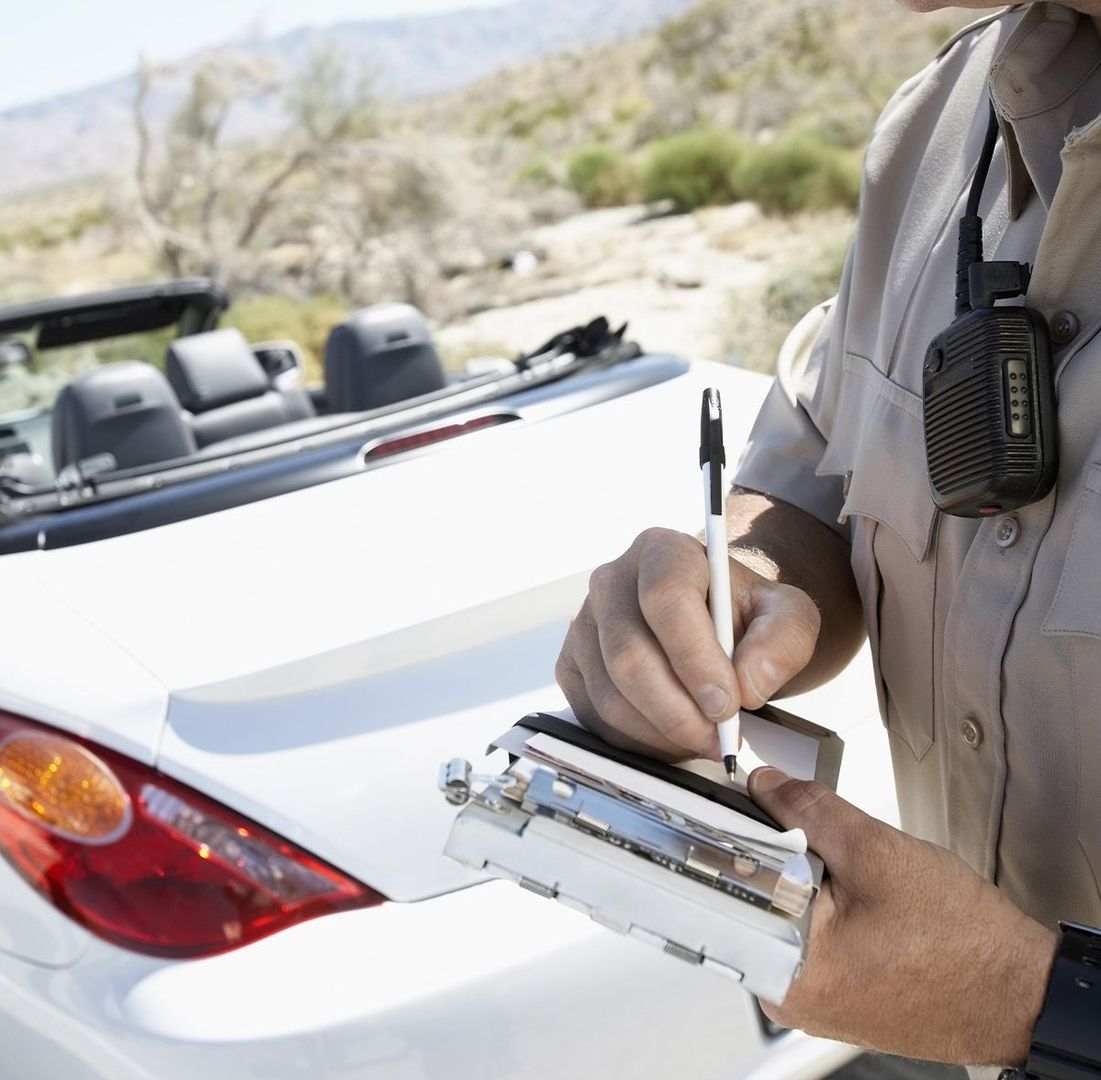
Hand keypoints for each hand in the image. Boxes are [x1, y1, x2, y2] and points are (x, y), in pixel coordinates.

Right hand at [555, 527, 819, 759]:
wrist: (715, 628)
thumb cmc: (745, 618)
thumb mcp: (787, 617)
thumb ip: (784, 640)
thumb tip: (750, 683)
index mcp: (661, 551)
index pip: (665, 598)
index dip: (694, 658)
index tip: (729, 703)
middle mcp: (611, 581)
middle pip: (629, 656)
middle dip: (679, 711)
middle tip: (720, 738)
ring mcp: (583, 624)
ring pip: (611, 695)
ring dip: (662, 732)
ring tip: (704, 739)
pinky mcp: (570, 665)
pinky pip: (595, 717)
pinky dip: (638, 741)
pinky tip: (672, 736)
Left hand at [749, 767, 1057, 1066]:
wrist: (1017, 989)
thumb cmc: (963, 942)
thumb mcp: (877, 852)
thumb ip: (809, 811)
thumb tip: (765, 786)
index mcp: (789, 969)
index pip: (730, 884)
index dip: (735, 832)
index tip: (744, 805)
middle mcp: (788, 994)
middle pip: (750, 897)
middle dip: (776, 857)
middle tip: (819, 848)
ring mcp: (808, 997)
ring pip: (777, 911)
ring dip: (800, 878)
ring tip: (849, 879)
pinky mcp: (828, 991)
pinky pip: (802, 931)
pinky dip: (818, 902)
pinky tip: (853, 898)